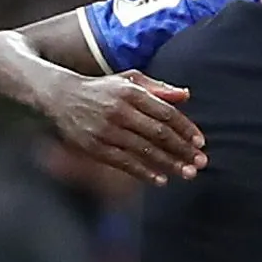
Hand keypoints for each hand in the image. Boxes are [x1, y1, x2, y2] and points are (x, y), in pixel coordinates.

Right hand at [58, 70, 203, 183]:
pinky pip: (125, 162)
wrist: (60, 97)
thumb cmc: (102, 89)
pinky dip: (145, 172)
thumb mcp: (128, 80)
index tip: (200, 142)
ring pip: (145, 150)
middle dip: (183, 150)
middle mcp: (120, 110)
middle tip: (201, 163)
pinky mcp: (95, 147)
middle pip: (159, 133)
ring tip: (188, 173)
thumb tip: (186, 96)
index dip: (185, 128)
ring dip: (169, 164)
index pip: (166, 112)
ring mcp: (106, 130)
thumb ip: (158, 88)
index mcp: (131, 91)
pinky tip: (161, 180)